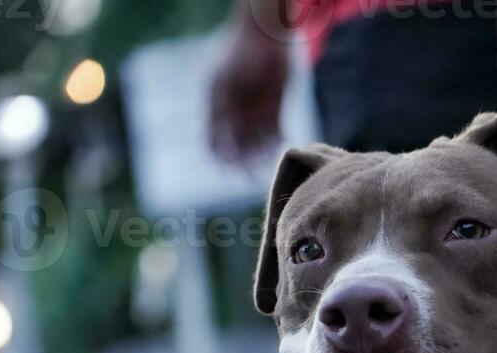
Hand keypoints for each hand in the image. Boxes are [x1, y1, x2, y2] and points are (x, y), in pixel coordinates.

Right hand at [209, 23, 289, 163]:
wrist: (267, 34)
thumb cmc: (240, 52)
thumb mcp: (224, 80)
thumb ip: (220, 108)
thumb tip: (215, 138)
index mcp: (218, 107)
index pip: (215, 141)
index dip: (220, 158)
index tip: (227, 169)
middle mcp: (237, 114)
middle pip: (238, 147)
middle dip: (244, 163)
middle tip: (251, 175)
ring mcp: (256, 112)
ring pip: (258, 143)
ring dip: (262, 156)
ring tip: (267, 164)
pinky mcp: (276, 109)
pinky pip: (277, 132)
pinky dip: (279, 142)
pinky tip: (282, 148)